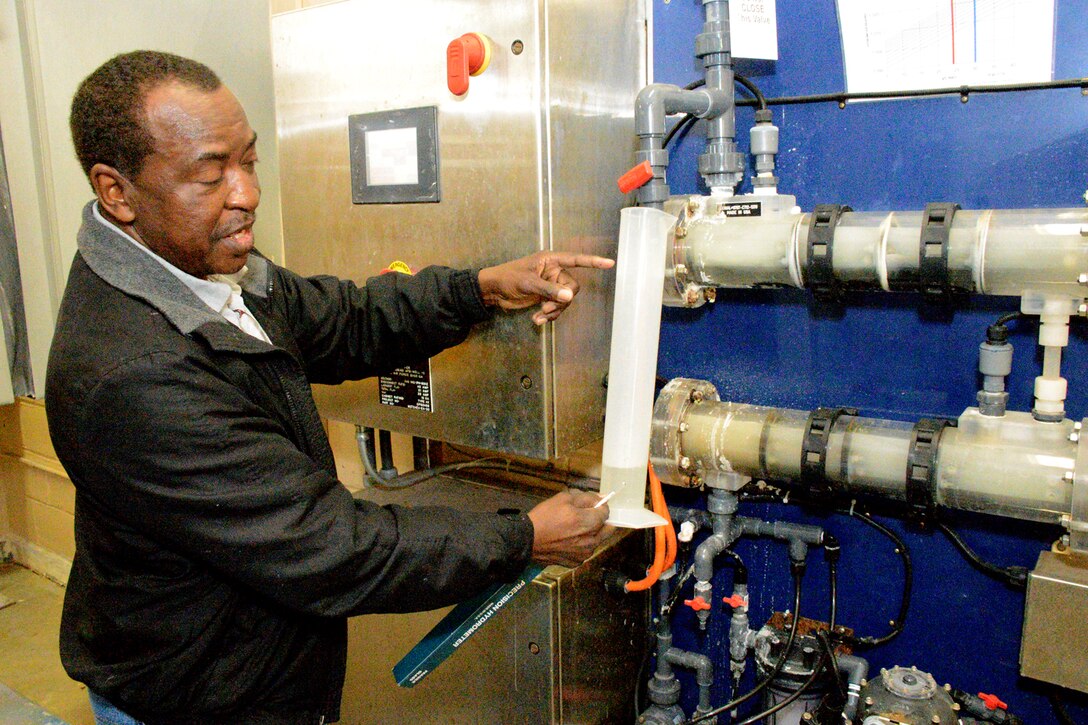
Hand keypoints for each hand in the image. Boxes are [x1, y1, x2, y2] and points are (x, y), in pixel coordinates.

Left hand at [477, 251, 614, 324]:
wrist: (493, 291)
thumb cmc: (508, 278)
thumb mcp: (528, 283)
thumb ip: (549, 290)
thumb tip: (569, 297)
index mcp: (551, 261)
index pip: (576, 260)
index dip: (593, 262)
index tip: (610, 263)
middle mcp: (554, 272)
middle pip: (572, 287)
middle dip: (562, 300)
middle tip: (546, 307)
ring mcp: (550, 286)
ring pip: (565, 300)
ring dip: (554, 310)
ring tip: (539, 316)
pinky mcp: (545, 298)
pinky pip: (556, 308)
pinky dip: (549, 315)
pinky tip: (536, 320)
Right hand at [527, 489, 613, 566]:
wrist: (526, 540)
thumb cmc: (544, 517)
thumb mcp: (563, 499)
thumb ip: (586, 498)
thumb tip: (601, 498)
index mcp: (587, 523)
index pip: (606, 512)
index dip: (600, 506)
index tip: (592, 504)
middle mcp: (590, 541)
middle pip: (607, 528)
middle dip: (600, 520)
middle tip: (587, 515)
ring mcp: (584, 554)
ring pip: (597, 540)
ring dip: (591, 533)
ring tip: (573, 528)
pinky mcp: (576, 562)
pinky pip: (586, 550)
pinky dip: (582, 544)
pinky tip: (568, 539)